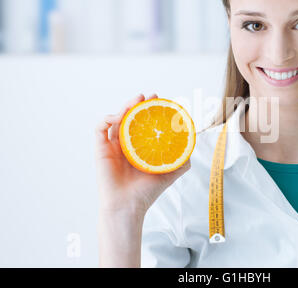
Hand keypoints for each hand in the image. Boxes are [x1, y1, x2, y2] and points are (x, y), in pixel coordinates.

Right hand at [94, 93, 190, 216]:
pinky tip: (118, 116)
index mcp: (139, 148)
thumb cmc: (146, 192)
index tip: (160, 101)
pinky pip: (100, 128)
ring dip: (125, 106)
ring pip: (116, 119)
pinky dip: (107, 118)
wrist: (128, 206)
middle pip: (130, 118)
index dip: (150, 111)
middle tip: (149, 96)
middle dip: (138, 103)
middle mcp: (125, 145)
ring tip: (137, 100)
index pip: (143, 124)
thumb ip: (181, 161)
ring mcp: (112, 146)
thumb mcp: (169, 173)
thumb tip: (192, 147)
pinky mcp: (100, 149)